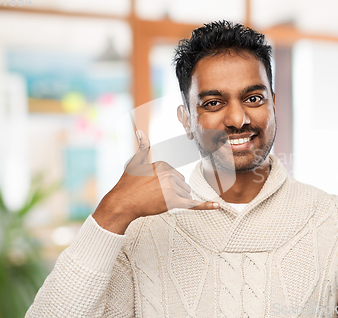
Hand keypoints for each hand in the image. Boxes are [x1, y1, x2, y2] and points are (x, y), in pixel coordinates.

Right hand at [92, 129, 218, 233]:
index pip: (176, 175)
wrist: (122, 203)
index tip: (151, 186)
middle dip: (171, 192)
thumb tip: (141, 131)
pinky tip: (216, 206)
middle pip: (182, 185)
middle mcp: (169, 174)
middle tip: (153, 195)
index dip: (165, 184)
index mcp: (163, 164)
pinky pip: (192, 204)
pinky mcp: (173, 202)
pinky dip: (205, 206)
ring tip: (156, 200)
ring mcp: (171, 188)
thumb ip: (142, 147)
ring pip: (184, 194)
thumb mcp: (135, 162)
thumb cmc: (127, 185)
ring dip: (174, 200)